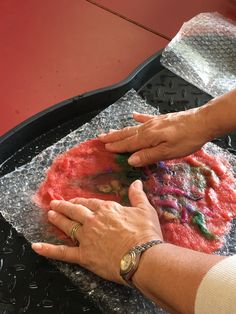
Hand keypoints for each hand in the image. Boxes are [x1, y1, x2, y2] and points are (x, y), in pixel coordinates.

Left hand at [32, 180, 161, 283]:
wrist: (143, 257)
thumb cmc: (146, 233)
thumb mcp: (145, 210)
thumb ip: (138, 195)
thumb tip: (136, 182)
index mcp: (107, 209)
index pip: (90, 203)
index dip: (81, 201)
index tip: (75, 200)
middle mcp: (93, 221)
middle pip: (75, 211)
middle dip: (64, 206)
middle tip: (54, 203)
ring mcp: (86, 238)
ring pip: (68, 226)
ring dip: (58, 219)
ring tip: (50, 215)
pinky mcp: (84, 255)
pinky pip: (63, 252)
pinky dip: (49, 250)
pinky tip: (36, 246)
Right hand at [99, 110, 210, 166]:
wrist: (203, 121)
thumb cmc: (187, 139)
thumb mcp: (168, 152)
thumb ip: (148, 156)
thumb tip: (130, 160)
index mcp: (148, 138)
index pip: (128, 144)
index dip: (116, 147)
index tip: (104, 147)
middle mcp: (148, 128)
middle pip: (127, 134)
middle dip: (113, 137)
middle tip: (100, 137)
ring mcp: (155, 122)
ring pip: (133, 127)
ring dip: (121, 130)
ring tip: (110, 131)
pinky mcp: (162, 119)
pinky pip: (146, 118)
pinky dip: (139, 117)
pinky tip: (133, 115)